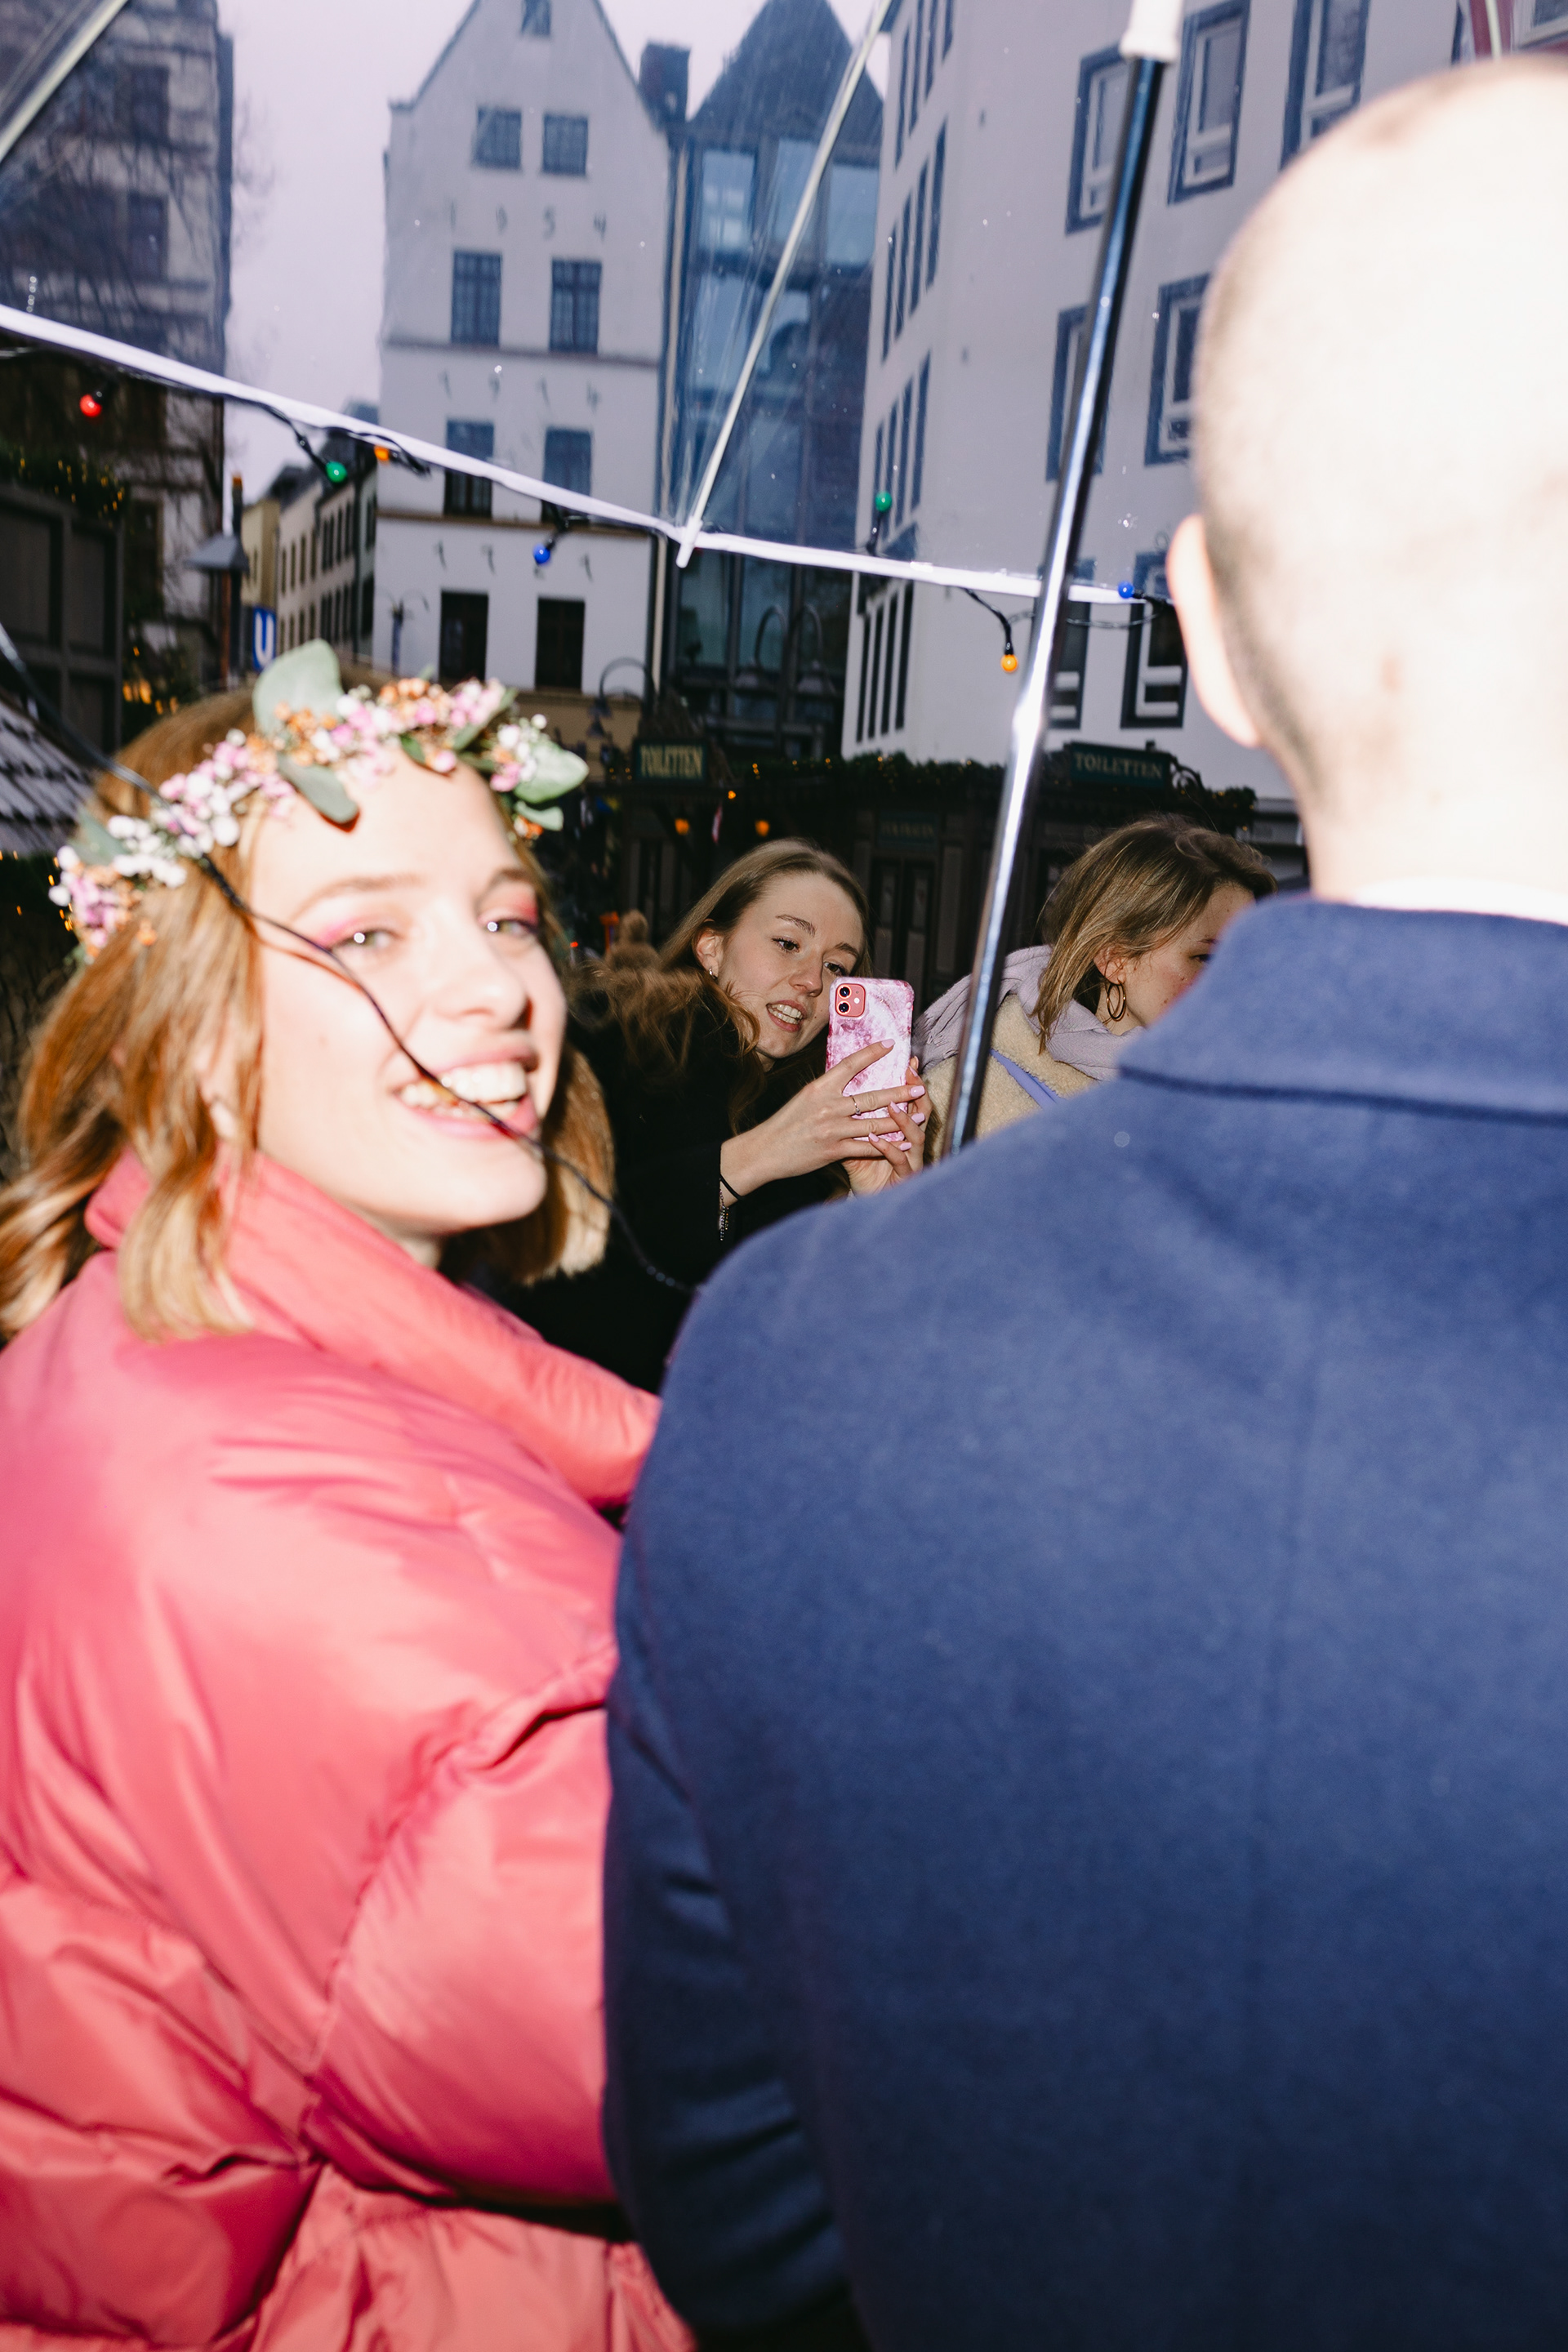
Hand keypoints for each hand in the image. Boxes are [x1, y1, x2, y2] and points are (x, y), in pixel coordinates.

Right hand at [720, 1044, 925, 1195]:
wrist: (765, 1151)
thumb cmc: (785, 1123)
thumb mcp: (804, 1098)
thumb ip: (827, 1089)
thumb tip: (847, 1076)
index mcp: (820, 1088)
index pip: (851, 1064)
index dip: (873, 1053)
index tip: (892, 1045)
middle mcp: (828, 1106)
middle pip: (872, 1096)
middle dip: (900, 1093)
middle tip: (918, 1088)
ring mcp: (833, 1129)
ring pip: (875, 1123)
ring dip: (900, 1120)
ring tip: (920, 1117)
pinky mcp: (834, 1151)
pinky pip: (868, 1147)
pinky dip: (888, 1146)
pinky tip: (903, 1143)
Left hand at [845, 1058, 926, 1195]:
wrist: (869, 1202)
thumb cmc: (864, 1172)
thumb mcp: (855, 1144)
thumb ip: (851, 1122)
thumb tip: (835, 1094)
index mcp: (902, 1130)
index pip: (910, 1101)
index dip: (911, 1081)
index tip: (906, 1062)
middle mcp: (911, 1142)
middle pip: (921, 1112)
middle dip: (915, 1092)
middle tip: (908, 1074)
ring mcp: (912, 1160)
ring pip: (916, 1135)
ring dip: (904, 1120)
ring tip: (892, 1106)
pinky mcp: (906, 1177)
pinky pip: (901, 1161)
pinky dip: (889, 1149)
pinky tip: (876, 1139)